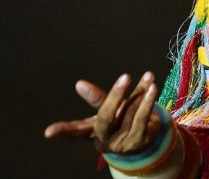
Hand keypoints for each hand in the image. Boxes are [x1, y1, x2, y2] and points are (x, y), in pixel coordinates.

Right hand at [44, 71, 163, 154]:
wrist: (143, 138)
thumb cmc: (119, 122)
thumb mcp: (107, 111)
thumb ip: (98, 98)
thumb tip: (79, 84)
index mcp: (92, 132)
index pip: (75, 131)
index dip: (62, 131)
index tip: (48, 132)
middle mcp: (105, 139)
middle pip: (105, 118)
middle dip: (115, 97)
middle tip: (124, 77)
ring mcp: (122, 142)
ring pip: (130, 113)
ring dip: (140, 92)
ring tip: (147, 76)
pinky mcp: (140, 140)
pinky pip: (143, 118)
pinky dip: (148, 100)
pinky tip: (152, 87)